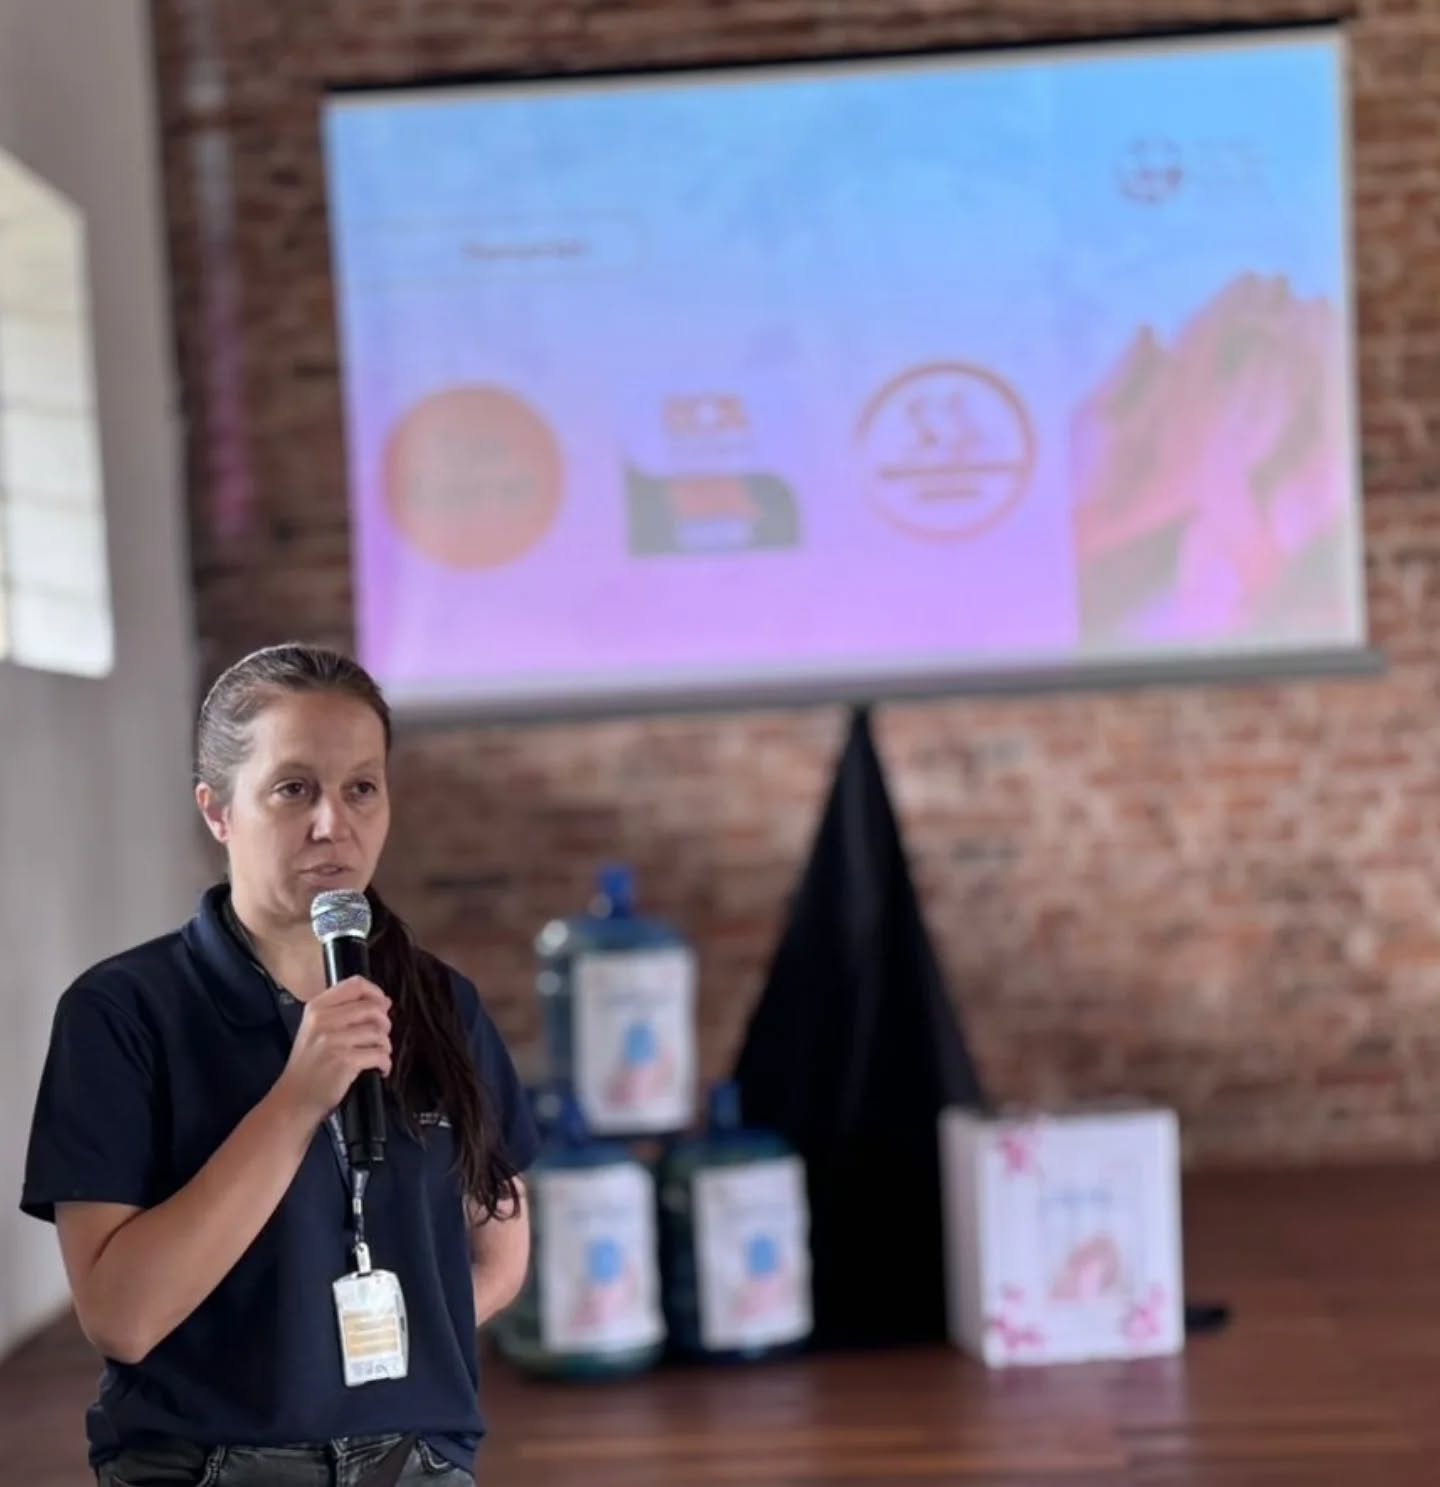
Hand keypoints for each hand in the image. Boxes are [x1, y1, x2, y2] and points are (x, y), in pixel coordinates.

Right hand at [275, 976, 391, 1123]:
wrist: (293, 1100)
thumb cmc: (308, 1066)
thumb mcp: (316, 1029)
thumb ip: (345, 1011)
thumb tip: (383, 1001)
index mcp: (317, 1007)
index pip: (355, 985)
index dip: (376, 993)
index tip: (382, 1005)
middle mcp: (323, 1020)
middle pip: (372, 1007)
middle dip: (384, 1023)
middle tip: (380, 1037)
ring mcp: (333, 1041)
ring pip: (378, 1032)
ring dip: (385, 1046)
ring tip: (377, 1055)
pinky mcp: (344, 1061)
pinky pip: (379, 1054)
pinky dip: (385, 1063)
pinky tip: (379, 1068)